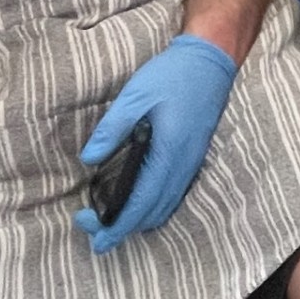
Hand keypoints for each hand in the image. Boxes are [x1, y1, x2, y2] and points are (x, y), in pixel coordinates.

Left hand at [75, 34, 237, 253]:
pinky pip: (173, 195)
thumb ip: (111, 129)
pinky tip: (135, 198)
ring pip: (165, 207)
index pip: (141, 204)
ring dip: (138, 219)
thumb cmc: (173, 74)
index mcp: (170, 152)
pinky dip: (152, 207)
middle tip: (91, 224)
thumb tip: (88, 160)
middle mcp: (184, 164)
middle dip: (123, 228)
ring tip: (109, 216)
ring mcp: (192, 162)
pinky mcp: (193, 157)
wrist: (211, 60)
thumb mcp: (134, 95)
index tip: (95, 238)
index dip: (117, 227)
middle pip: (153, 214)